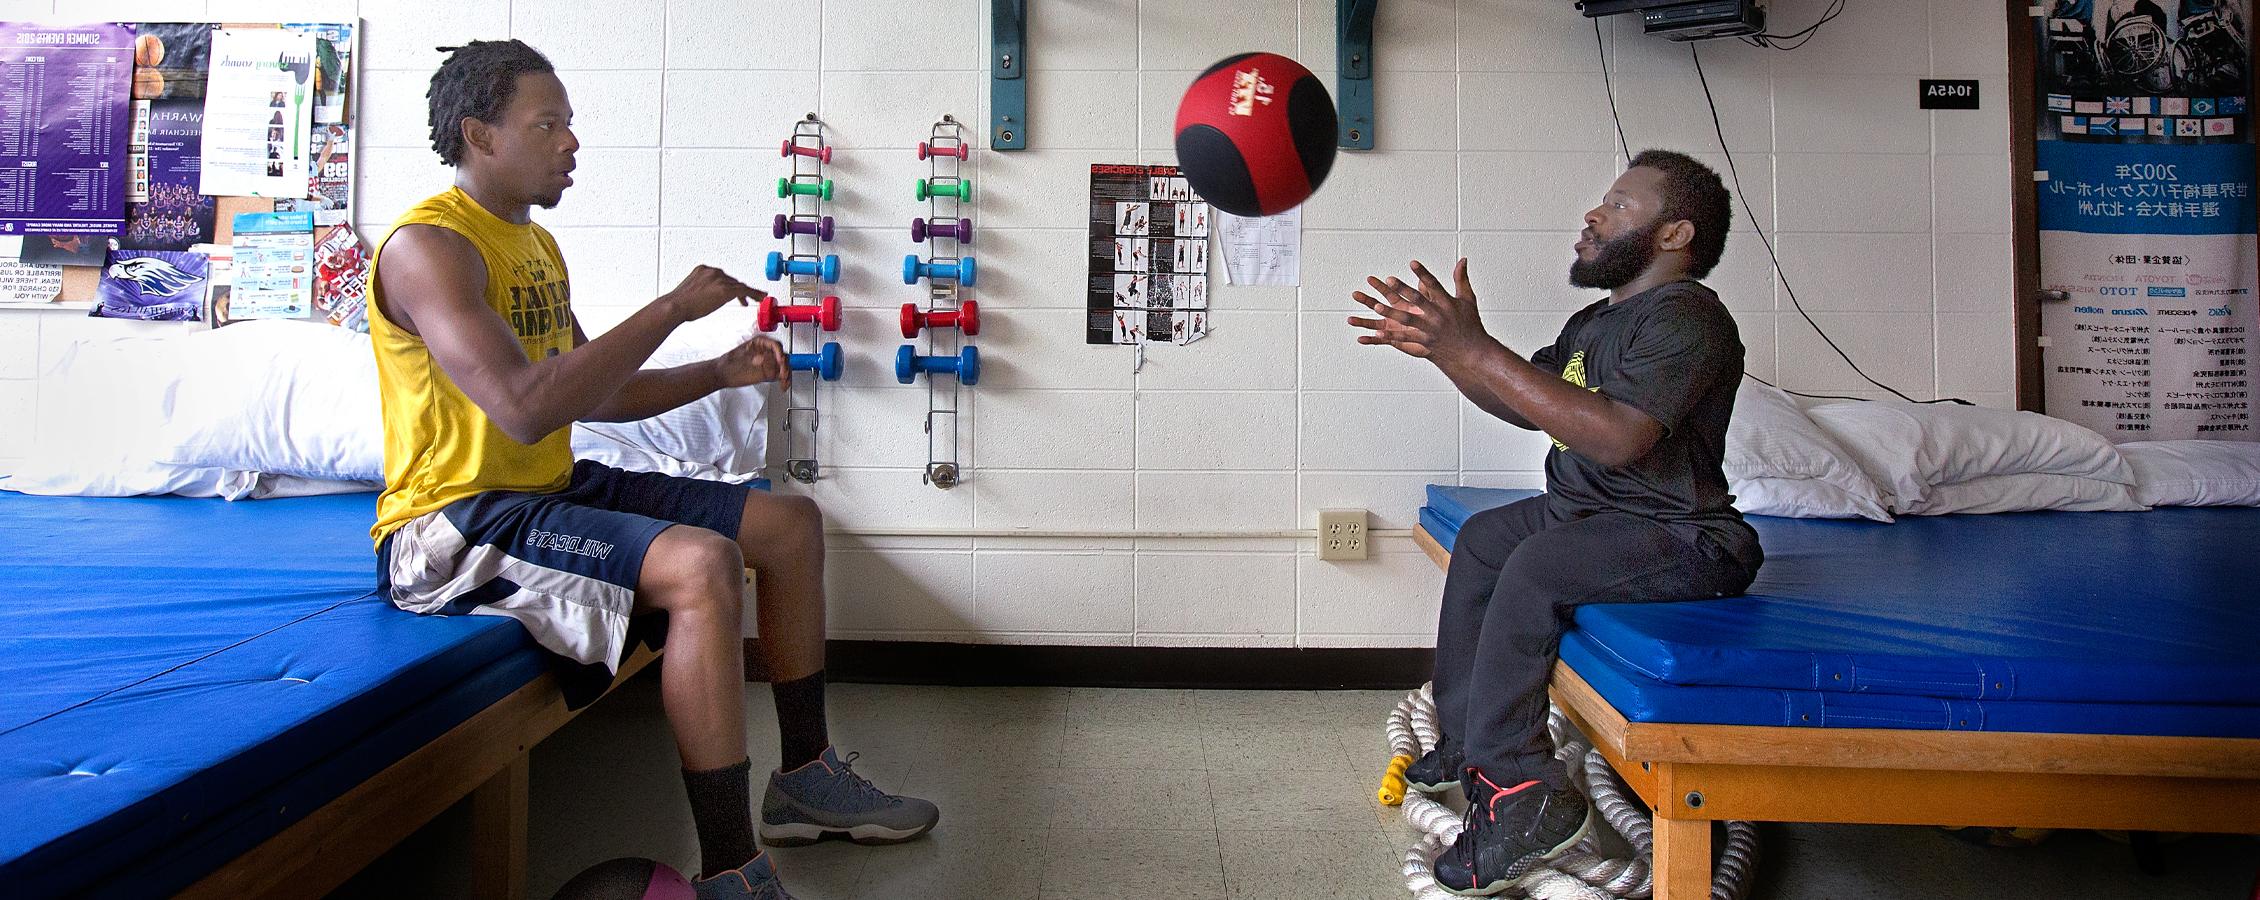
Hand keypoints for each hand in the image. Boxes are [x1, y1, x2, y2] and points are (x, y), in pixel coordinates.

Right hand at [662, 265, 763, 322]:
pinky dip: (753, 293)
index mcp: (703, 270)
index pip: (722, 277)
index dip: (731, 285)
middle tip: (748, 298)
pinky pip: (743, 290)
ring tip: (758, 297)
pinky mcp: (724, 289)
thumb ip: (703, 290)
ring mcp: (719, 279)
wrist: (675, 306)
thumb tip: (711, 297)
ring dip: (750, 292)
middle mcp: (712, 271)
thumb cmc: (679, 304)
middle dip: (740, 290)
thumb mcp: (691, 291)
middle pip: (732, 280)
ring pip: (739, 285)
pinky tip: (759, 297)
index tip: (736, 292)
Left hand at [710, 334, 791, 389]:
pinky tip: (783, 385)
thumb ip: (754, 357)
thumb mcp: (741, 357)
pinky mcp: (768, 373)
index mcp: (760, 343)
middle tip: (782, 374)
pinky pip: (780, 376)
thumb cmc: (728, 364)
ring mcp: (768, 363)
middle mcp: (766, 352)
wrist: (721, 375)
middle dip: (784, 365)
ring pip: (784, 367)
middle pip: (782, 356)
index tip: (779, 361)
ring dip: (787, 374)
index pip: (775, 346)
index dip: (779, 353)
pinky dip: (784, 381)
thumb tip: (764, 357)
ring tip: (784, 381)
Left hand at [1347, 258, 1494, 364]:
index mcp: (1448, 303)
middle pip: (1418, 300)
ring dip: (1392, 313)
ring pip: (1408, 320)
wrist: (1472, 352)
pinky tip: (1378, 331)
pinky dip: (1392, 335)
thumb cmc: (1470, 324)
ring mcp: (1430, 330)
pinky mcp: (1424, 342)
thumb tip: (1462, 260)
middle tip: (1390, 280)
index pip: (1434, 285)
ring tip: (1377, 307)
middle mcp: (1438, 316)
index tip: (1412, 263)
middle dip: (1403, 289)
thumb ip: (1461, 279)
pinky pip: (1405, 338)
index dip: (1423, 273)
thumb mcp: (1468, 299)